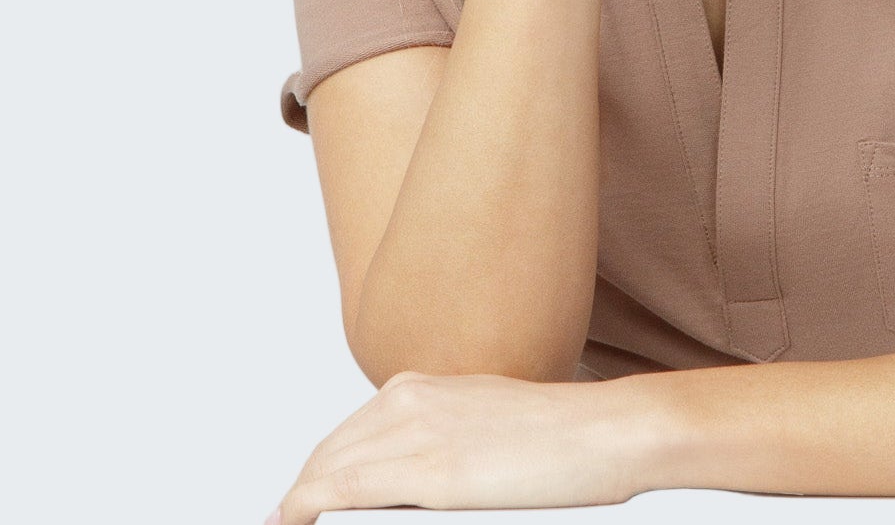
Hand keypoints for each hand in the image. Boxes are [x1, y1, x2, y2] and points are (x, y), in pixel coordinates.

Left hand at [269, 369, 660, 522]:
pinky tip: (298, 521)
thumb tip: (405, 485)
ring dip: (302, 503)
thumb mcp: (483, 425)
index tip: (302, 508)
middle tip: (285, 524)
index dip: (315, 478)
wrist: (606, 432)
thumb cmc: (561, 436)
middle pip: (327, 454)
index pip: (343, 438)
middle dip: (301, 495)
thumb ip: (436, 442)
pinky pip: (342, 491)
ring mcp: (417, 432)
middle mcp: (410, 400)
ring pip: (325, 471)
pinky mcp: (430, 471)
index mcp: (421, 388)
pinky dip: (310, 508)